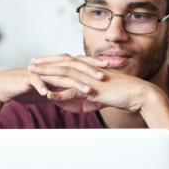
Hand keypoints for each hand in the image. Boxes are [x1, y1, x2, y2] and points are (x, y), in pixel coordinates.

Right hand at [0, 62, 99, 110]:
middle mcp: (50, 68)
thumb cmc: (26, 90)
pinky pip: (37, 82)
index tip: (109, 67)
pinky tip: (50, 95)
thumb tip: (78, 105)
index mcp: (57, 68)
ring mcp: (39, 72)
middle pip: (73, 66)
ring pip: (58, 75)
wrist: (4, 87)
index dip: (93, 64)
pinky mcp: (27, 79)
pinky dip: (43, 88)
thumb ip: (63, 98)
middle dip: (89, 71)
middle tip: (104, 77)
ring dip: (73, 83)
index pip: (79, 63)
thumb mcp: (48, 96)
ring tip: (86, 90)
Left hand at [26, 54, 158, 113]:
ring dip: (47, 74)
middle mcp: (88, 71)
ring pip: (64, 75)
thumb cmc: (123, 95)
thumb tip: (79, 107)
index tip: (40, 61)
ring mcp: (90, 79)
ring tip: (33, 75)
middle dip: (45, 64)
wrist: (139, 94)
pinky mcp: (94, 90)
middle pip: (62, 64)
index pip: (68, 62)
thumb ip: (88, 101)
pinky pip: (74, 92)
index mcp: (90, 70)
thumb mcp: (101, 98)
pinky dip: (60, 95)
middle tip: (30, 64)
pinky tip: (48, 96)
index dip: (53, 61)